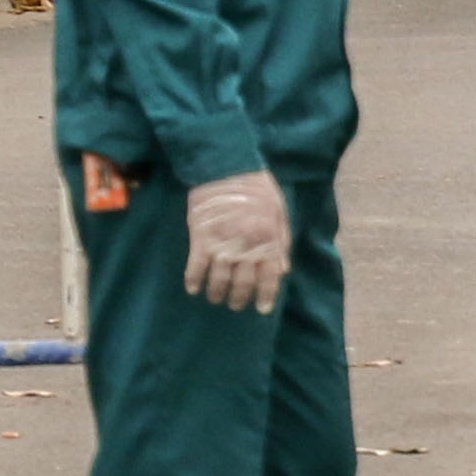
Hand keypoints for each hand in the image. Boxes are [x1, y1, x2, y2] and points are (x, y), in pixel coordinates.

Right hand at [180, 170, 290, 313]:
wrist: (226, 166)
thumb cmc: (256, 187)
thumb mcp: (278, 212)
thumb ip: (281, 242)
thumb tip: (283, 269)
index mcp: (268, 240)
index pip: (269, 278)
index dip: (265, 296)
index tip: (261, 309)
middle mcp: (246, 246)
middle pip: (243, 283)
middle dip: (239, 298)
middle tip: (235, 304)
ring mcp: (223, 243)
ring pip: (220, 279)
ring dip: (217, 293)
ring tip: (215, 298)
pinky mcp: (201, 237)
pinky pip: (196, 265)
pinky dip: (194, 279)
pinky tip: (193, 288)